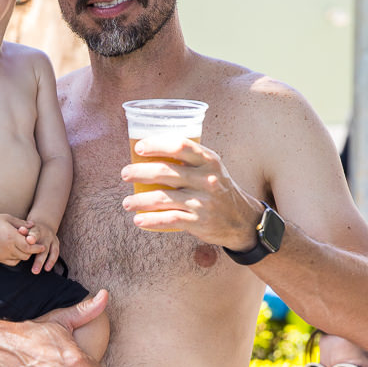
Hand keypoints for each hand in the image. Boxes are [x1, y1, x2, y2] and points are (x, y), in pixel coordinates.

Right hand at [0, 214, 33, 265]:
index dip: (37, 248)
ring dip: (24, 254)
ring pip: (20, 259)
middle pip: (26, 255)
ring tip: (24, 246)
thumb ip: (22, 223)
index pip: (29, 247)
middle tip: (34, 246)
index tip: (42, 246)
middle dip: (32, 251)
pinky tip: (16, 250)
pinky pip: (13, 262)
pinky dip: (17, 258)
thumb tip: (33, 225)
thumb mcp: (8, 218)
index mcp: (11, 237)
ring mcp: (3, 254)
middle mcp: (8, 248)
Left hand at [20, 220, 59, 272]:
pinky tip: (47, 269)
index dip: (30, 235)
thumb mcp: (26, 227)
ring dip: (40, 261)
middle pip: (39, 243)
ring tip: (35, 271)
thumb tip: (19, 232)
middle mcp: (44, 232)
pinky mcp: (56, 243)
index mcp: (35, 228)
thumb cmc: (30, 229)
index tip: (27, 239)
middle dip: (34, 250)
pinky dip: (51, 261)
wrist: (45, 225)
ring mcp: (50, 238)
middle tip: (26, 258)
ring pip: (45, 250)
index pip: (33, 232)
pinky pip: (55, 253)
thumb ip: (23, 231)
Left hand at [121, 137, 260, 246]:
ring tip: (127, 202)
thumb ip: (188, 159)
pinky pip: (169, 219)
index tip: (138, 147)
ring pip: (162, 198)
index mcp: (208, 160)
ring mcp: (202, 201)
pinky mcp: (198, 221)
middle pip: (165, 172)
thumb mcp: (211, 168)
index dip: (157, 144)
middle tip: (125, 174)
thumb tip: (150, 150)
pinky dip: (150, 220)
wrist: (242, 220)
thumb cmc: (218, 188)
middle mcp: (206, 179)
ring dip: (139, 200)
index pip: (180, 145)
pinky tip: (139, 220)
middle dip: (138, 172)